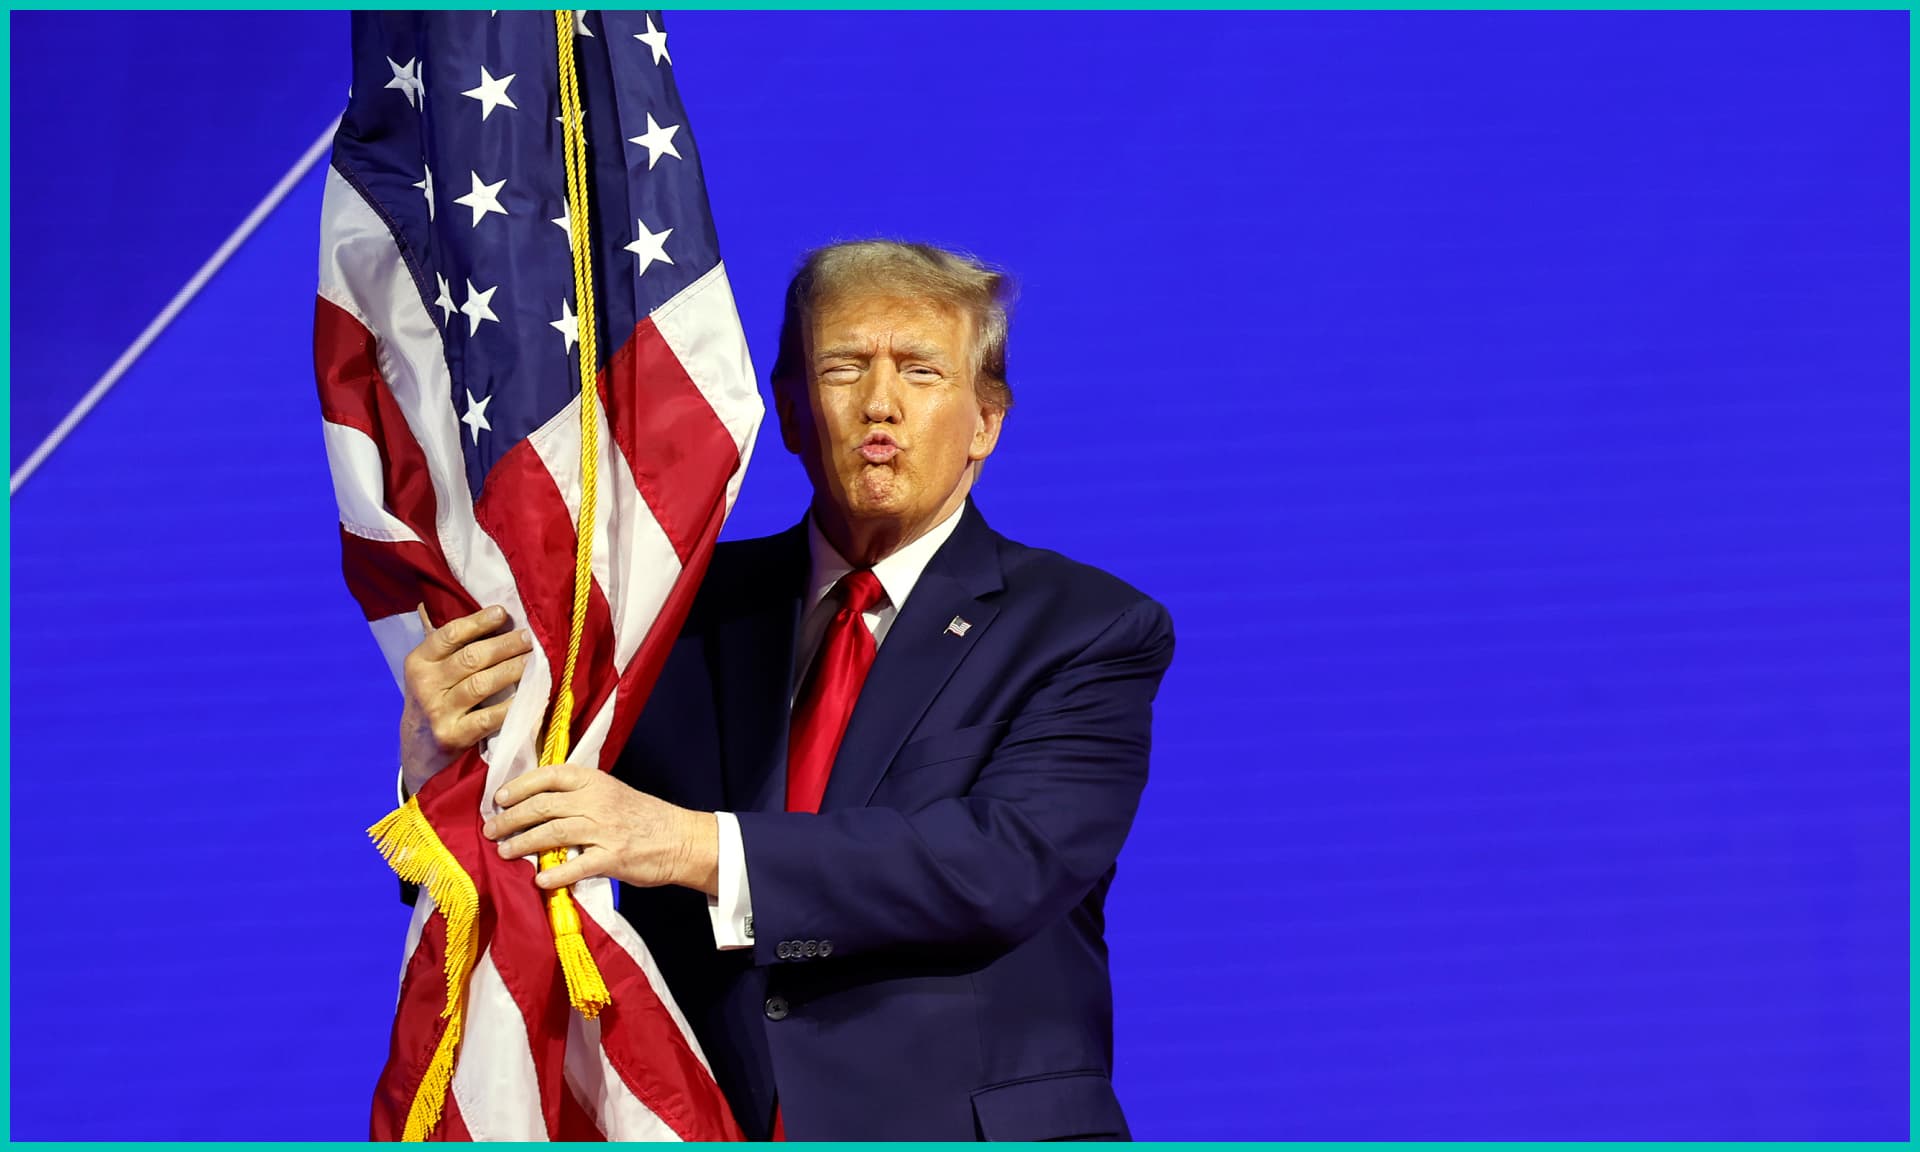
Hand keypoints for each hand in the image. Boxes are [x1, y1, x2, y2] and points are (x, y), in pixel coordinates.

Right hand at [400, 604, 533, 796]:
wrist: (419, 749)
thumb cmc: (435, 699)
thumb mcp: (431, 671)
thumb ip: (452, 645)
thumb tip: (492, 612)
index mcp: (418, 662)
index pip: (450, 634)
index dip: (478, 621)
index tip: (503, 613)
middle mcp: (425, 685)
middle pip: (471, 658)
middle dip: (504, 645)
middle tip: (529, 638)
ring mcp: (438, 712)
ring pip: (482, 684)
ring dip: (513, 670)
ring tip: (534, 661)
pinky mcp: (453, 736)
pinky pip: (490, 717)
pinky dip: (513, 705)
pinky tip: (531, 695)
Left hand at [483, 764, 719, 895]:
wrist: (680, 838)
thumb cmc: (642, 817)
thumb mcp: (611, 792)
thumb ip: (578, 796)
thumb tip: (535, 805)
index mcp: (595, 781)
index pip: (549, 775)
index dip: (519, 786)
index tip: (499, 798)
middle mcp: (597, 801)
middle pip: (543, 806)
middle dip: (511, 819)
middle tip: (491, 830)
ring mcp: (605, 829)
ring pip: (553, 833)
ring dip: (523, 844)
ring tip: (504, 852)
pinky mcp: (614, 857)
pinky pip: (577, 865)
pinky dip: (555, 873)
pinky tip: (539, 880)